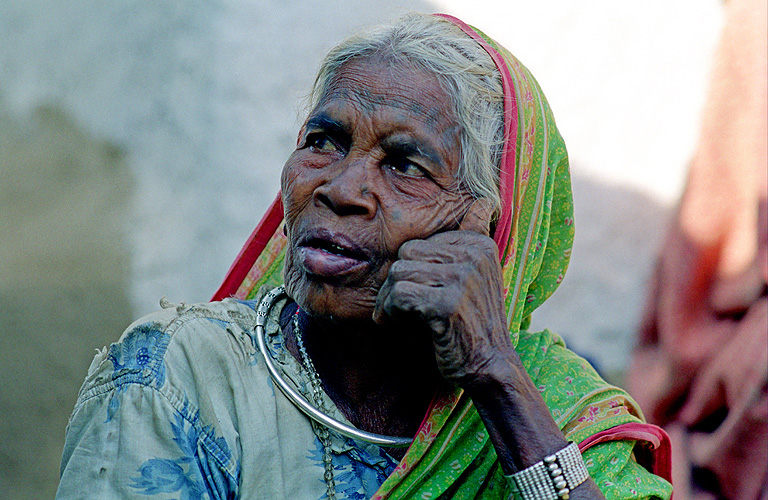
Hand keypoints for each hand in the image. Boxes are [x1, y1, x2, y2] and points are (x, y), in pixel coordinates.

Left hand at [373, 199, 512, 384]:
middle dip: (396, 283)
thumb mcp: (475, 275)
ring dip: (391, 300)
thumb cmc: (471, 322)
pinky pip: (400, 295)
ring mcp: (463, 277)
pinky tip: (402, 325)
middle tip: (399, 308)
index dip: (410, 271)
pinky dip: (392, 312)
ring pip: (399, 273)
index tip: (415, 295)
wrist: (489, 365)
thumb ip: (473, 237)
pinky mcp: (449, 303)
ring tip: (400, 317)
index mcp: (478, 243)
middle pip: (406, 253)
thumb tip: (486, 201)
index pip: (419, 243)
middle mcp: (474, 255)